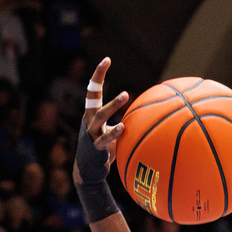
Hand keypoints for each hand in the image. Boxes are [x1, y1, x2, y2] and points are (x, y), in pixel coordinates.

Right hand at [73, 57, 128, 184]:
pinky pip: (105, 138)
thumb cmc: (103, 150)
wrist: (89, 171)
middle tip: (107, 62)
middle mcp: (88, 120)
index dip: (98, 74)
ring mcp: (90, 132)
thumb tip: (143, 117)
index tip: (106, 59)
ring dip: (113, 104)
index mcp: (91, 114)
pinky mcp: (95, 146)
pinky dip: (114, 133)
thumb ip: (123, 124)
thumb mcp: (112, 134)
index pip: (93, 90)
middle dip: (98, 77)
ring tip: (125, 94)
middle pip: (91, 95)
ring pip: (100, 115)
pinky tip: (123, 127)